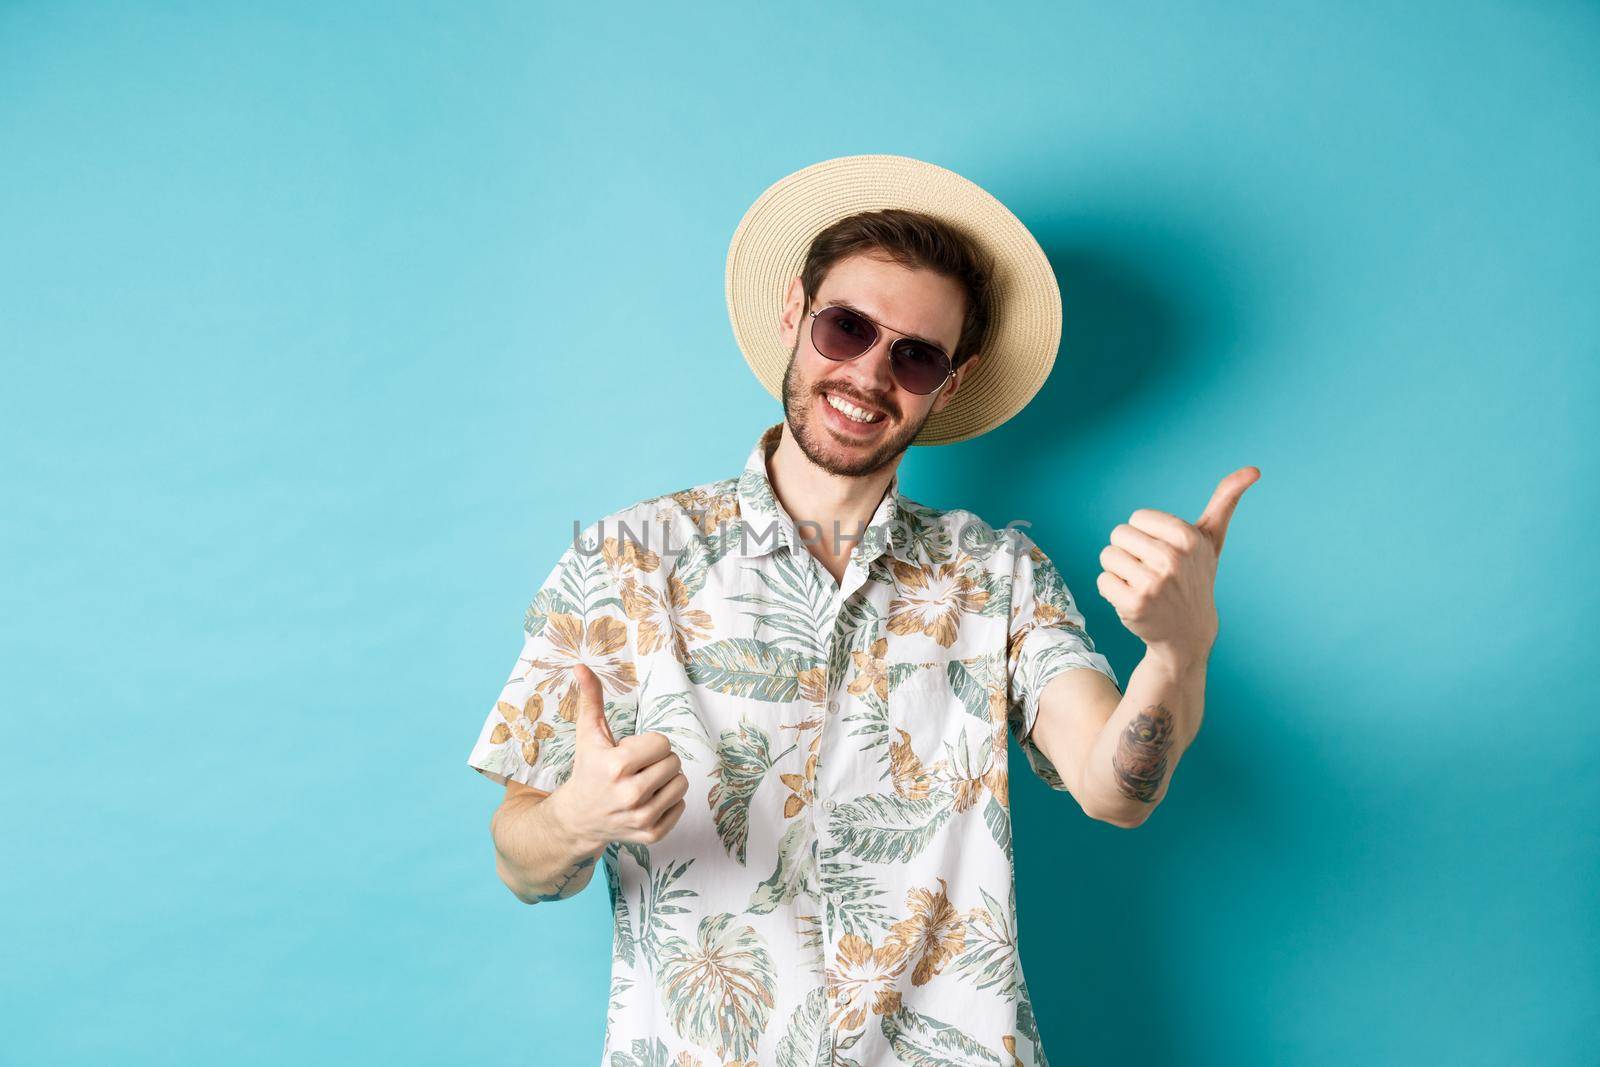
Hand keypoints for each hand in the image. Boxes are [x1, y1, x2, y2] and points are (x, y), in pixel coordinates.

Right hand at [548, 664, 688, 854]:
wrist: (578, 818)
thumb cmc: (587, 769)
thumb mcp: (588, 734)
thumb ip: (590, 698)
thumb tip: (580, 665)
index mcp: (616, 766)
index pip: (663, 742)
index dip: (647, 744)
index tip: (630, 752)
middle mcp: (630, 794)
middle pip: (674, 762)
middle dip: (657, 760)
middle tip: (636, 768)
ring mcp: (642, 818)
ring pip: (681, 784)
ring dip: (666, 779)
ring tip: (643, 783)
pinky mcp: (651, 834)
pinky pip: (682, 806)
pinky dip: (669, 801)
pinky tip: (647, 801)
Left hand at [1096, 466, 1259, 664]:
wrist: (1188, 632)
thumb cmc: (1196, 577)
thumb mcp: (1211, 539)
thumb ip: (1225, 501)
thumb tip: (1254, 469)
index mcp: (1188, 537)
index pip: (1137, 518)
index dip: (1145, 534)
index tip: (1164, 552)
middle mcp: (1171, 559)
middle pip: (1119, 534)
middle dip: (1130, 551)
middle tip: (1152, 571)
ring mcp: (1153, 583)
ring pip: (1108, 556)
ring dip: (1119, 571)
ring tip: (1142, 585)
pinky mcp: (1134, 605)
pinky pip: (1102, 581)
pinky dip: (1112, 590)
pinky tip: (1134, 600)